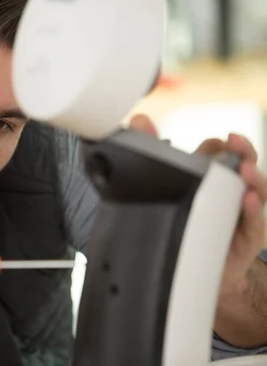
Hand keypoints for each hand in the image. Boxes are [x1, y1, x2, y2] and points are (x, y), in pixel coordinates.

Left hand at [129, 114, 266, 295]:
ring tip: (244, 170)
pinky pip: (254, 224)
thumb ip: (150, 152)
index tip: (222, 138)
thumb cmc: (180, 228)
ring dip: (253, 179)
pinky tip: (246, 200)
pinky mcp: (244, 240)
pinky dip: (252, 211)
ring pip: (256, 192)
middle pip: (246, 167)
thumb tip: (139, 120)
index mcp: (211, 181)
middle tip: (235, 141)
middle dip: (245, 151)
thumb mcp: (163, 188)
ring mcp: (239, 216)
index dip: (226, 144)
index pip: (225, 155)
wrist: (187, 272)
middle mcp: (229, 195)